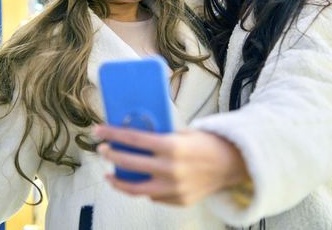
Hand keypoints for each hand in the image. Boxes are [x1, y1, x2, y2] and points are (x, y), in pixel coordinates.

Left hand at [93, 125, 249, 205]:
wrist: (232, 164)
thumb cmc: (207, 143)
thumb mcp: (183, 132)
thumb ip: (160, 136)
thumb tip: (135, 136)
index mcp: (172, 147)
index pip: (134, 139)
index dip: (113, 134)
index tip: (99, 131)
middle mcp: (171, 169)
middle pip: (129, 163)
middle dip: (111, 154)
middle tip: (102, 149)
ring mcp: (174, 188)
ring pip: (136, 189)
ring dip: (118, 181)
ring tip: (110, 175)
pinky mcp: (179, 200)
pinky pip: (154, 196)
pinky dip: (143, 189)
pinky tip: (137, 182)